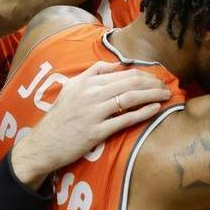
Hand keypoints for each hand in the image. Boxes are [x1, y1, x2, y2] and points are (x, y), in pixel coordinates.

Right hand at [9, 61, 171, 188]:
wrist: (43, 144)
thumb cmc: (59, 116)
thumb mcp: (71, 87)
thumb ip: (93, 73)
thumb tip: (118, 64)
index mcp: (87, 83)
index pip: (124, 74)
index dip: (144, 75)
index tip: (157, 78)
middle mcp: (91, 95)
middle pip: (130, 84)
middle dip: (152, 84)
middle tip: (167, 86)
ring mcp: (94, 113)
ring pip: (130, 99)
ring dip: (152, 96)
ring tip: (165, 96)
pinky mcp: (95, 132)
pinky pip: (124, 120)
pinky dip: (142, 113)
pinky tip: (155, 110)